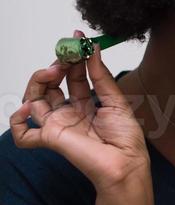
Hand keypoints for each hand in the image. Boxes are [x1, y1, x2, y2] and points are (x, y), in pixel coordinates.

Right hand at [10, 30, 149, 194]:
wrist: (126, 164)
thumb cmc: (126, 139)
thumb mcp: (117, 100)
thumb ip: (102, 76)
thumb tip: (94, 49)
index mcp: (86, 104)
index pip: (73, 76)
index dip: (74, 57)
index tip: (77, 39)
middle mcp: (69, 113)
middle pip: (51, 84)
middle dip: (55, 65)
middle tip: (66, 56)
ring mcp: (58, 125)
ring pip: (34, 100)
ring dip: (38, 81)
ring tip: (53, 71)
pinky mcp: (51, 138)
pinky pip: (24, 134)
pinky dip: (18, 121)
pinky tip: (28, 108)